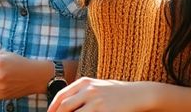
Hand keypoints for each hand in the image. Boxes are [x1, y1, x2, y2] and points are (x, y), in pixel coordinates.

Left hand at [48, 78, 190, 111]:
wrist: (137, 94)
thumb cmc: (116, 91)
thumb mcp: (97, 85)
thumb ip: (82, 91)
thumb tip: (64, 102)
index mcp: (84, 82)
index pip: (61, 96)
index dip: (52, 108)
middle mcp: (88, 90)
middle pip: (65, 106)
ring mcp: (97, 101)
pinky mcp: (105, 111)